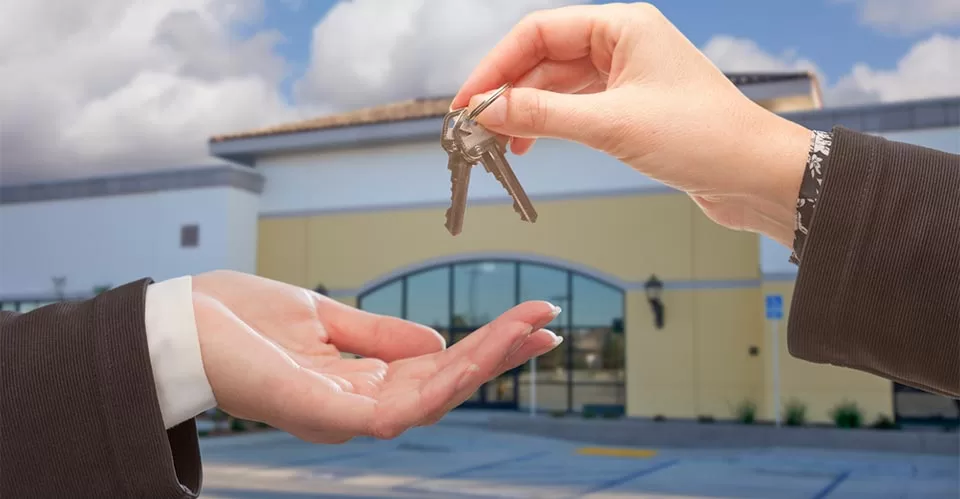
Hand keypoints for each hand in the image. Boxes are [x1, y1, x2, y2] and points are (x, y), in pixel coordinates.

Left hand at [190, 270, 561, 442]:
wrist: (173, 321)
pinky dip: (443, 382)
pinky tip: (475, 355)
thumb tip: (435, 341)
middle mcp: (356, 406)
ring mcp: (342, 415)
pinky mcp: (325, 415)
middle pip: (445, 387)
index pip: (435, 369)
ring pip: (432, 399)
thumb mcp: (321, 316)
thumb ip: (376, 334)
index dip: (483, 348)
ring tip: (527, 330)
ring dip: (483, 364)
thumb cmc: (235, 321)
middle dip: (498, 355)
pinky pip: (398, 408)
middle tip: (548, 322)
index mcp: (357, 381)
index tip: (530, 319)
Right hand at [451, 3, 811, 246]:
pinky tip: (529, 144)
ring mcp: (626, 76)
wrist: (754, 175)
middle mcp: (623, 44)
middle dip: (508, 91)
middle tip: (475, 125)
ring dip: (525, 112)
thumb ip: (544, 116)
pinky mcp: (630, 108)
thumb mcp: (612, 125)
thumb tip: (490, 110)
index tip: (469, 99)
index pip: (540, 32)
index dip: (497, 66)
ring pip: (557, 86)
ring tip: (498, 142)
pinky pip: (575, 108)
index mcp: (623, 27)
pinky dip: (549, 125)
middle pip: (544, 58)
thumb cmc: (704, 137)